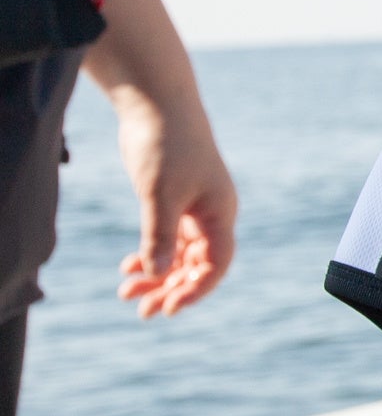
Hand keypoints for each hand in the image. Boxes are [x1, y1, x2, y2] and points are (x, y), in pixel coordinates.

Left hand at [108, 82, 236, 318]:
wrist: (156, 104)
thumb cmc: (166, 145)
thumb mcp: (159, 195)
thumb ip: (159, 235)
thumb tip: (158, 272)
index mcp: (220, 213)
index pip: (216, 264)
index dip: (196, 290)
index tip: (169, 308)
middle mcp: (211, 215)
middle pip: (196, 265)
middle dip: (171, 289)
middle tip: (143, 312)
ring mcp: (192, 208)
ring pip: (179, 254)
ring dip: (156, 275)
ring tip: (126, 292)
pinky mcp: (173, 200)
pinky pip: (166, 238)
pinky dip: (149, 254)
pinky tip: (128, 266)